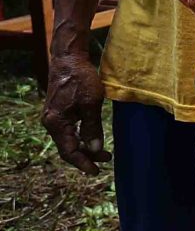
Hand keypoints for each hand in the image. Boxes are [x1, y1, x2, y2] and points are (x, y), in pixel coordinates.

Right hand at [41, 51, 105, 173]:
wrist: (68, 59)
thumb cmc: (81, 78)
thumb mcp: (91, 103)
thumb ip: (92, 127)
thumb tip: (96, 149)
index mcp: (56, 123)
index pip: (69, 151)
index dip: (83, 162)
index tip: (97, 171)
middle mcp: (51, 123)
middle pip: (67, 147)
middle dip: (86, 156)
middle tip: (106, 160)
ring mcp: (53, 118)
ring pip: (68, 140)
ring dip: (85, 147)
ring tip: (103, 152)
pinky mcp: (58, 112)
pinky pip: (68, 131)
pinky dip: (80, 137)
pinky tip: (92, 138)